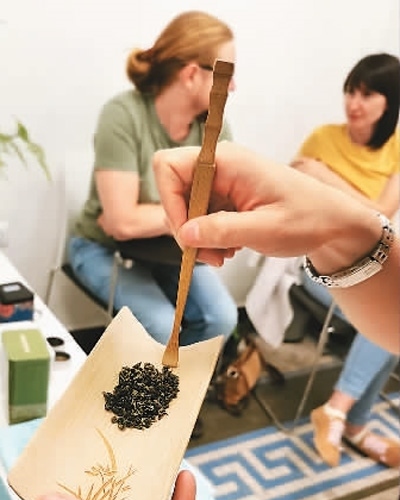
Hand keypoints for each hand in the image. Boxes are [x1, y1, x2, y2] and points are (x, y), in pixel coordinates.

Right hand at [153, 141, 369, 267]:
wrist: (332, 224)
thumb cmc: (308, 219)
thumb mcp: (264, 229)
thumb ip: (222, 230)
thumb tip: (184, 234)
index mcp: (226, 161)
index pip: (168, 167)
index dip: (168, 201)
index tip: (187, 234)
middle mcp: (219, 166)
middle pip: (173, 191)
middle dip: (184, 227)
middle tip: (207, 255)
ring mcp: (222, 182)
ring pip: (185, 208)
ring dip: (197, 238)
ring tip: (222, 256)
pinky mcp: (226, 198)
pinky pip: (201, 217)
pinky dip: (208, 238)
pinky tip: (228, 249)